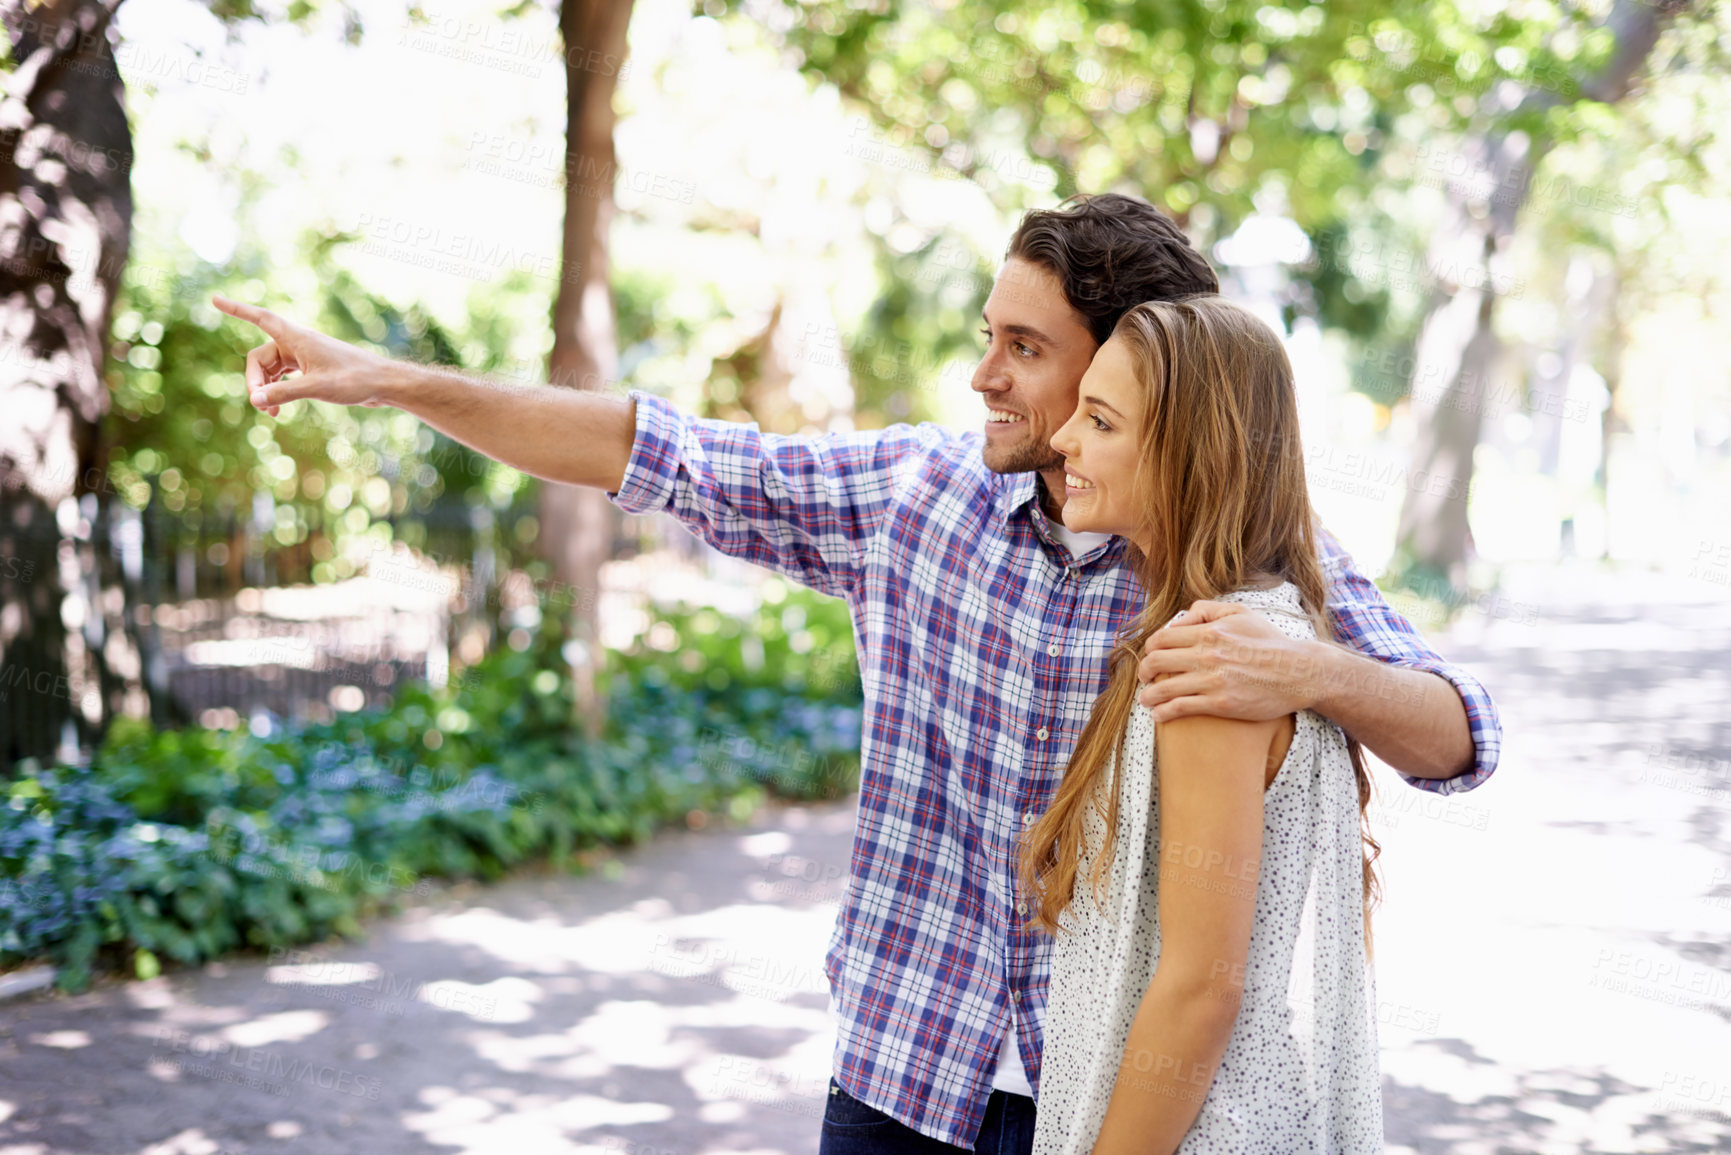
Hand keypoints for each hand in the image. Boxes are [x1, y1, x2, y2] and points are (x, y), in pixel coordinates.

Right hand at [212, 294, 394, 416]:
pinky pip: (283, 377)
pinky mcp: (311, 369)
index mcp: (296, 338)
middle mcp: (297, 343)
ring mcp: (303, 356)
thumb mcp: (316, 387)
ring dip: (266, 389)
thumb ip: (284, 393)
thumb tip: (254, 399)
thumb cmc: (354, 379)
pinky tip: (278, 409)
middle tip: (261, 405)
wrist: (382, 384)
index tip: (214, 299)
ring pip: (270, 370)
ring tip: (270, 412)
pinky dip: (278, 391)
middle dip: (255, 381)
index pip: (259, 318)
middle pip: (259, 358)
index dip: (236, 310)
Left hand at [1135, 600, 1321, 722]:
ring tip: (1146, 701)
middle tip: (1144, 678)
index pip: (1161, 638)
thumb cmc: (1269, 642)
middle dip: (1144, 672)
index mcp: (1208, 632)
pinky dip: (1164, 712)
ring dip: (1148, 696)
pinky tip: (1159, 715)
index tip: (1150, 657)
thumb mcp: (1240, 614)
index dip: (1149, 649)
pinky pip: (1181, 708)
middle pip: (1156, 662)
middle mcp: (1206, 655)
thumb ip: (1206, 610)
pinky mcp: (1220, 703)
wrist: (1298, 672)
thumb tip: (1178, 620)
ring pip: (1163, 688)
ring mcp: (1212, 680)